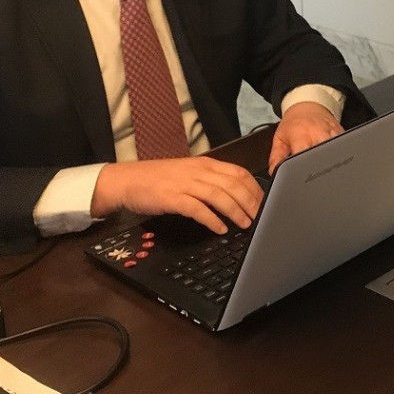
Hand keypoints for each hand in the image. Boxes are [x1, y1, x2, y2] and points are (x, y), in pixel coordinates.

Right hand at [92, 157, 263, 232]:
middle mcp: (198, 171)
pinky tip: (220, 229)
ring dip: (235, 211)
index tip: (266, 203)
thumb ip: (211, 181)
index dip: (255, 189)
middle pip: (233, 184)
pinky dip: (212, 219)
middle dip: (250, 202)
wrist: (127, 180)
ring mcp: (185, 183)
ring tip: (246, 224)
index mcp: (205, 164)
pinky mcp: (172, 197)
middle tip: (261, 217)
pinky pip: (197, 208)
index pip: (239, 172)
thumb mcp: (189, 174)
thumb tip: (236, 197)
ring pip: (219, 195)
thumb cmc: (159, 179)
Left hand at [268, 101, 343, 173]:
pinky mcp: (341, 134)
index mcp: (300, 135)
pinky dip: (339, 154)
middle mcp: (318, 133)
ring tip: (323, 167)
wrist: (309, 105)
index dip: (302, 167)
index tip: (300, 175)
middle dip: (317, 166)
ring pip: (334, 151)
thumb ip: (276, 158)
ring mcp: (331, 133)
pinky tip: (334, 158)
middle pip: (321, 155)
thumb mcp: (280, 139)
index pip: (302, 155)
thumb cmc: (294, 123)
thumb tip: (274, 173)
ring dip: (329, 160)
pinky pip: (342, 146)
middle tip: (311, 172)